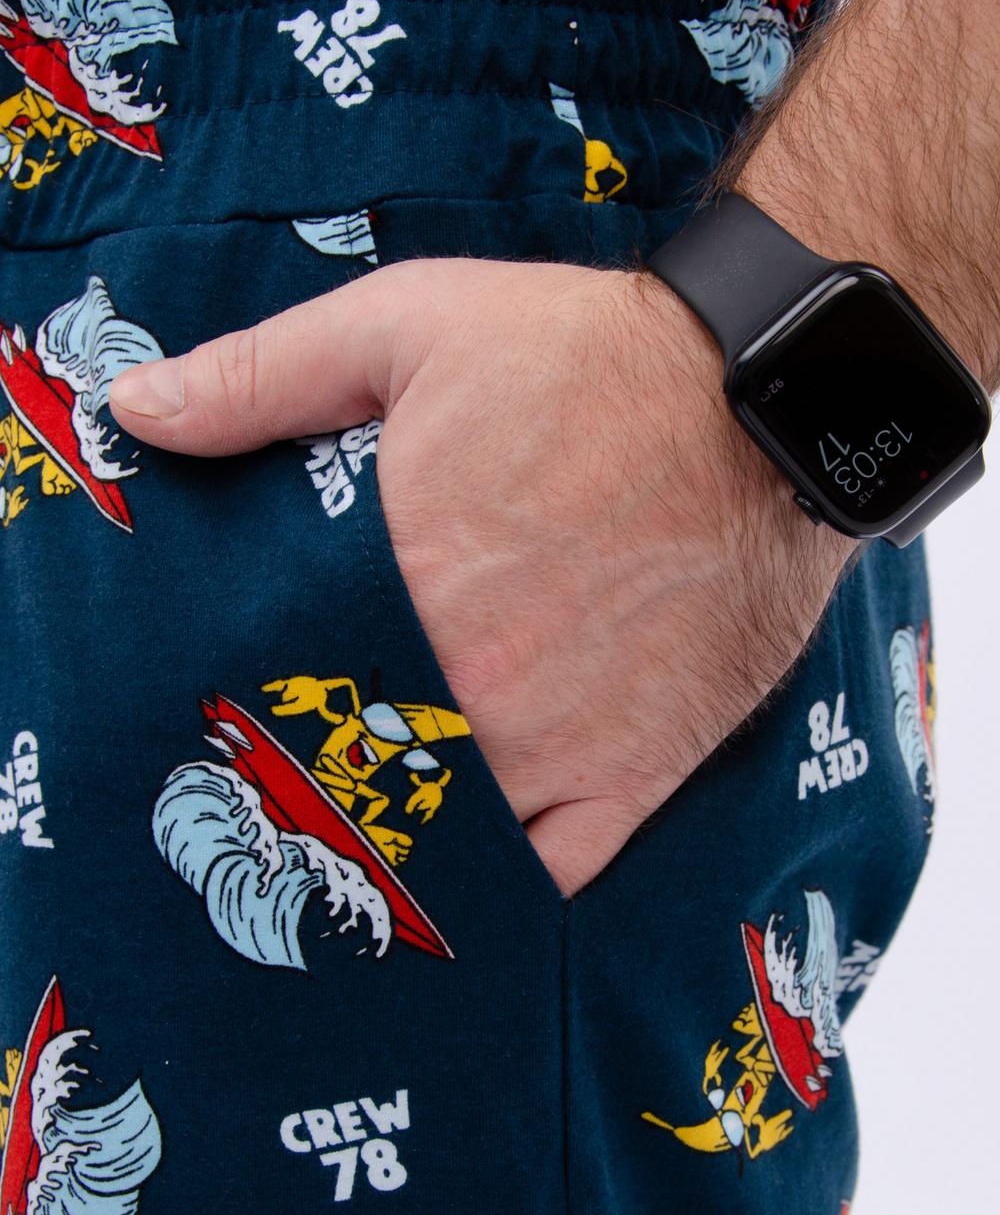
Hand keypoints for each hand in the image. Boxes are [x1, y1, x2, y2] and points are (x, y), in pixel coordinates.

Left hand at [109, 259, 851, 895]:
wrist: (764, 399)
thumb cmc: (586, 359)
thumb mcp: (408, 326)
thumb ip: (263, 377)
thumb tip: (137, 413)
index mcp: (397, 594)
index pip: (280, 697)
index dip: (246, 720)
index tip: (226, 732)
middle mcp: (471, 694)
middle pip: (356, 781)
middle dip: (317, 785)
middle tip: (293, 788)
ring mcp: (557, 748)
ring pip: (443, 843)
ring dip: (399, 845)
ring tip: (363, 842)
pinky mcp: (638, 773)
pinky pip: (555, 873)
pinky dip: (504, 888)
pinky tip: (468, 879)